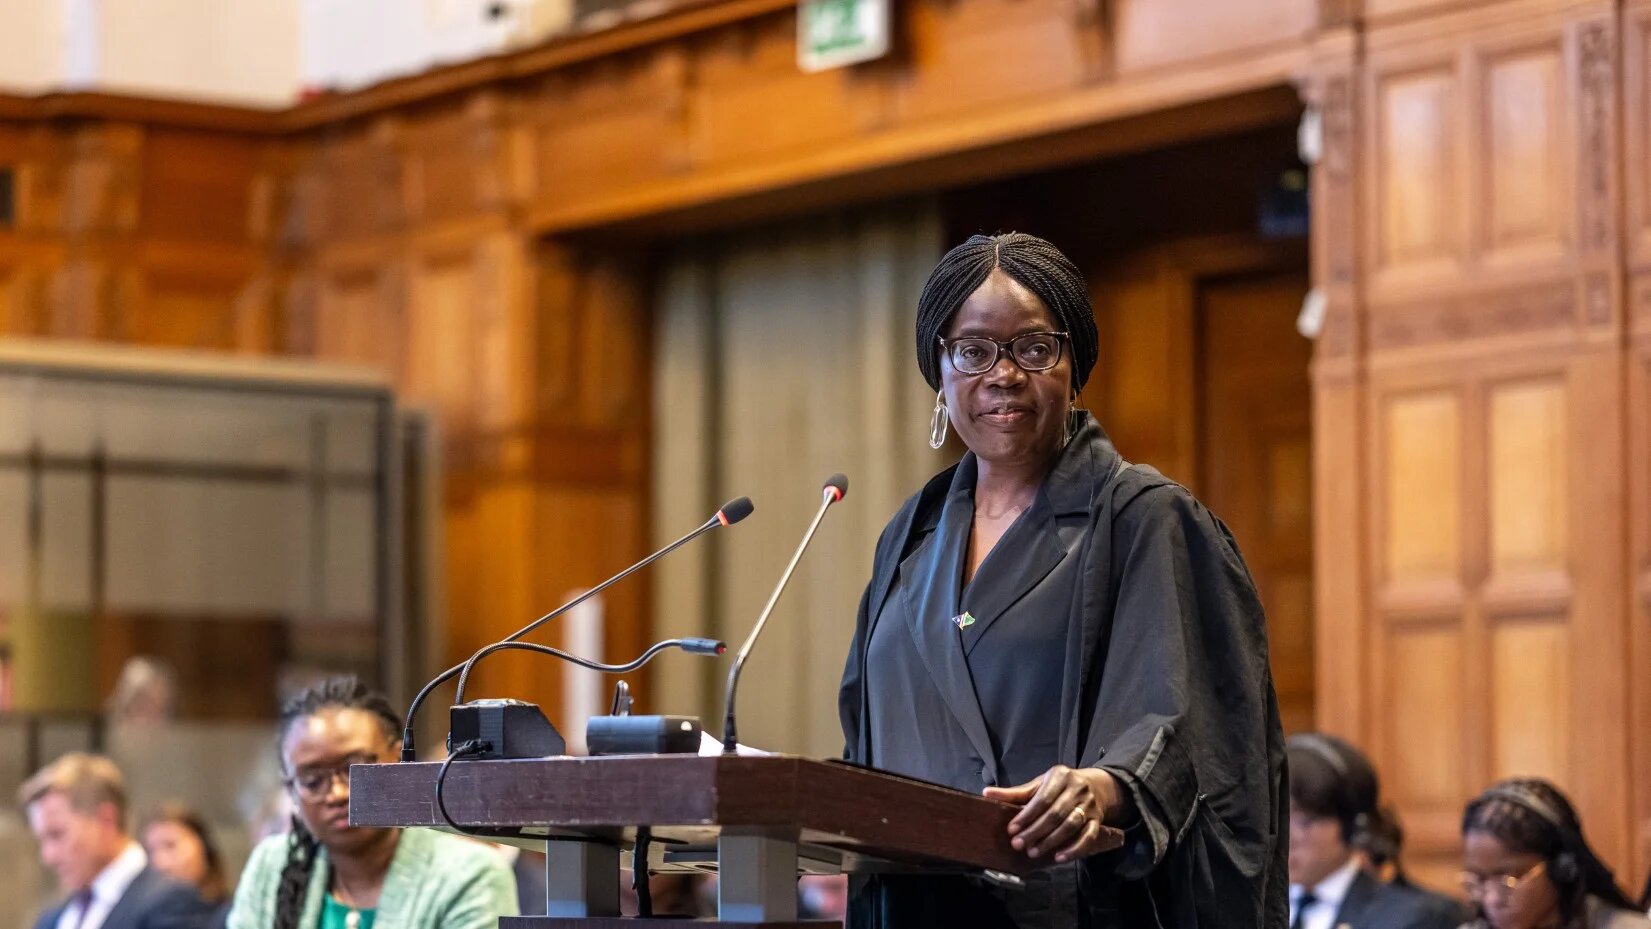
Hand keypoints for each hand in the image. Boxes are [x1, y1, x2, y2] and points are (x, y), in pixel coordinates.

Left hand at [983, 765, 1122, 862]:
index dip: (1026, 815)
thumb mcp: (1040, 784)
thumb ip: (1015, 792)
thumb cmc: (1061, 786)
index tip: (1012, 829)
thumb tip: (987, 793)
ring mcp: (1089, 806)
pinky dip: (1074, 849)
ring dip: (1051, 841)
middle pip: (1055, 814)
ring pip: (1070, 826)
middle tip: (1019, 844)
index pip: (1042, 798)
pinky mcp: (1098, 821)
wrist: (1097, 786)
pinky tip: (1059, 857)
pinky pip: (1088, 837)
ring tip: (1033, 852)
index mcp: (1060, 776)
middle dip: (1035, 831)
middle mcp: (1077, 789)